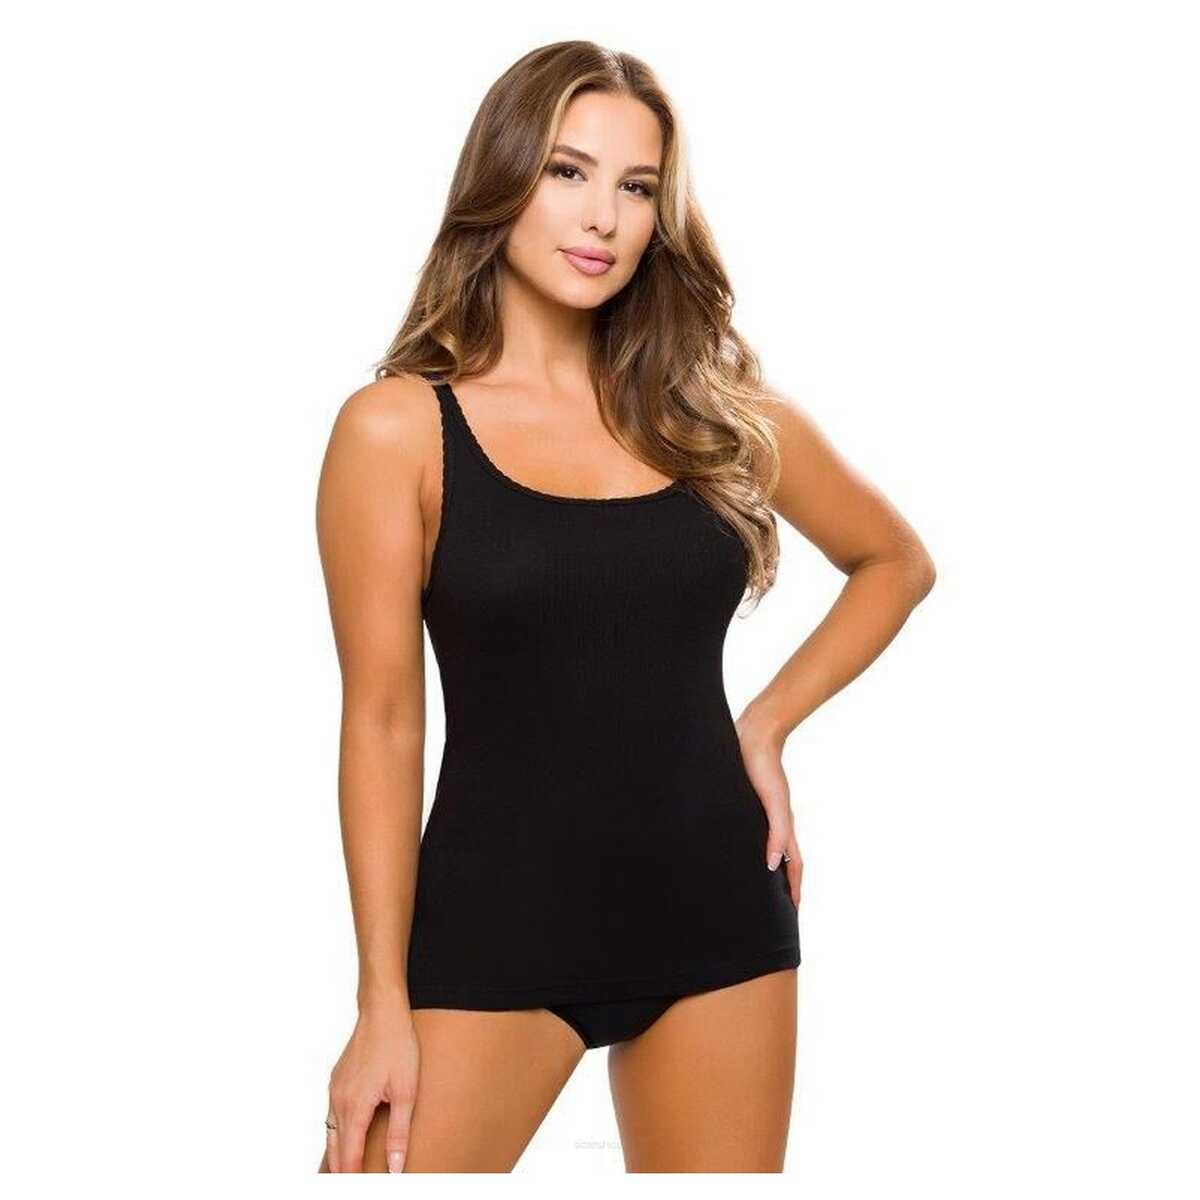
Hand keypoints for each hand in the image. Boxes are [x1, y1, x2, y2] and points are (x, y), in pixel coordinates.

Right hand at [325, 1001, 419, 1172]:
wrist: (382, 1012)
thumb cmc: (397, 1046)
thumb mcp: (406, 1092)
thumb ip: (399, 1133)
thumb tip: (394, 1168)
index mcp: (354, 1109)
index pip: (349, 1158)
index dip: (353, 1180)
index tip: (358, 1191)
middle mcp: (338, 1102)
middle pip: (334, 1151)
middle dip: (340, 1174)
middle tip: (349, 1186)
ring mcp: (334, 1090)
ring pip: (329, 1134)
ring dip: (335, 1156)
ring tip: (342, 1175)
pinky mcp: (336, 1081)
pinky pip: (330, 1116)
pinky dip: (334, 1135)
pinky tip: (343, 1138)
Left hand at [734, 710, 802, 908]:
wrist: (753, 734)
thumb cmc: (764, 768)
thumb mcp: (773, 803)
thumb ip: (777, 832)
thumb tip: (773, 866)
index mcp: (783, 826)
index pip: (793, 865)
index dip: (794, 889)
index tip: (794, 911)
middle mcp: (773, 823)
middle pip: (783, 861)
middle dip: (783, 885)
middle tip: (777, 909)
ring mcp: (761, 814)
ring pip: (767, 848)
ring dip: (768, 869)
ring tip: (758, 888)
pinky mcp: (745, 803)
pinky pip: (750, 832)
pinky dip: (751, 847)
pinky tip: (736, 851)